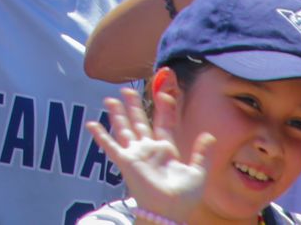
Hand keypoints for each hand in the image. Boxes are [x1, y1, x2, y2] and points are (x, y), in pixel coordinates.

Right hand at [88, 86, 213, 222]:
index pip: (164, 123)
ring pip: (124, 129)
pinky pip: (110, 146)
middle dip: (134, 106)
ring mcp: (136, 154)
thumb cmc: (184, 197)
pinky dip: (100, 135)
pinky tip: (91, 124)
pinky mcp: (126, 162)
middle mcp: (149, 149)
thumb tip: (209, 135)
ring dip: (117, 114)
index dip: (164, 109)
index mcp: (166, 150)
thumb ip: (202, 153)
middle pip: (139, 122)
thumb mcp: (198, 172)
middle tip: (127, 90)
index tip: (164, 94)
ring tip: (109, 99)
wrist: (169, 211)